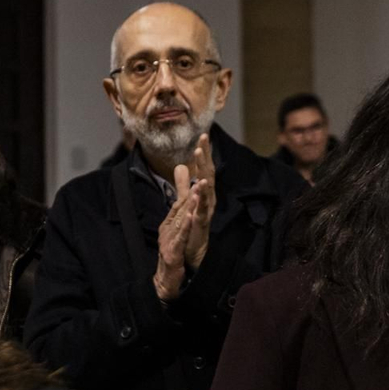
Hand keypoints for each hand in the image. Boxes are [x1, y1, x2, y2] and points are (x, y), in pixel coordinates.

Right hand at [152, 185, 201, 301]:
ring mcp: (168, 241)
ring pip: (180, 220)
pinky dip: (186, 225)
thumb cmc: (172, 258)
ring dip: (189, 205)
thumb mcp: (176, 236)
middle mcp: (166, 231)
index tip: (197, 178)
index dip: (187, 191)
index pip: (178, 205)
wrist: (165, 281)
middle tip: (199, 178)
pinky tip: (192, 216)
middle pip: (179, 209)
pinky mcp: (172, 252)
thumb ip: (179, 221)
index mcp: (168, 226)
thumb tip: (184, 205)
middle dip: (190, 193)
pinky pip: (180, 237)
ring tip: (196, 191)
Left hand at [178, 133, 215, 268]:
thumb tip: (180, 165)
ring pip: (207, 191)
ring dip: (204, 175)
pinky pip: (201, 211)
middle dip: (205, 158)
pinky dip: (201, 201)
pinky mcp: (201, 224)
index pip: (204, 169)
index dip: (204, 154)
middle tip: (203, 140)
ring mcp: (206, 212)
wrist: (192, 253)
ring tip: (201, 159)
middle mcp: (208, 200)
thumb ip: (182, 184)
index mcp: (204, 193)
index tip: (202, 136)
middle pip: (208, 175)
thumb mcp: (185, 200)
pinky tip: (199, 190)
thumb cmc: (191, 225)